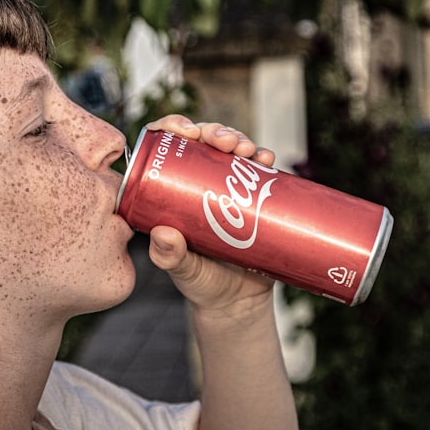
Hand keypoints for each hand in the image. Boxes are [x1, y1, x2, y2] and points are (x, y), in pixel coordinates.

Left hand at [142, 115, 277, 316]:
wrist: (237, 302)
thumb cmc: (200, 284)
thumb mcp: (182, 271)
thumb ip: (170, 257)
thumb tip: (162, 234)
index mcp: (172, 189)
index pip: (167, 145)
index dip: (173, 126)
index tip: (185, 129)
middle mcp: (200, 181)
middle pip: (204, 141)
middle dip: (215, 131)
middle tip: (224, 142)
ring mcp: (229, 187)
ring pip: (232, 149)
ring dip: (240, 139)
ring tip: (246, 149)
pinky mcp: (255, 197)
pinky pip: (259, 171)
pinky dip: (264, 158)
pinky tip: (267, 158)